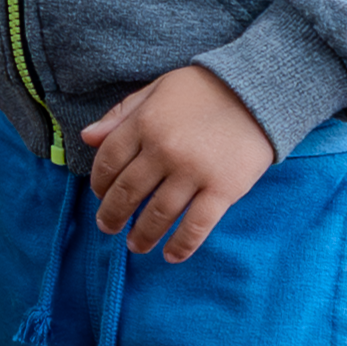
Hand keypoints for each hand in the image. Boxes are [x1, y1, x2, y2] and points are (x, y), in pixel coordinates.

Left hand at [81, 64, 273, 261]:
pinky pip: (196, 226)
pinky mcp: (222, 189)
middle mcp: (164, 149)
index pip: (109, 161)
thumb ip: (123, 114)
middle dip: (113, 215)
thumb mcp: (158, 90)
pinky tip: (171, 255)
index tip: (100, 195)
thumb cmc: (205, 90)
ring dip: (142, 235)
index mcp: (145, 123)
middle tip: (108, 228)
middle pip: (127, 192)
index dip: (100, 183)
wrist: (259, 92)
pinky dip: (181, 245)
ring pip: (157, 214)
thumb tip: (87, 137)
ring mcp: (193, 172)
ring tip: (136, 245)